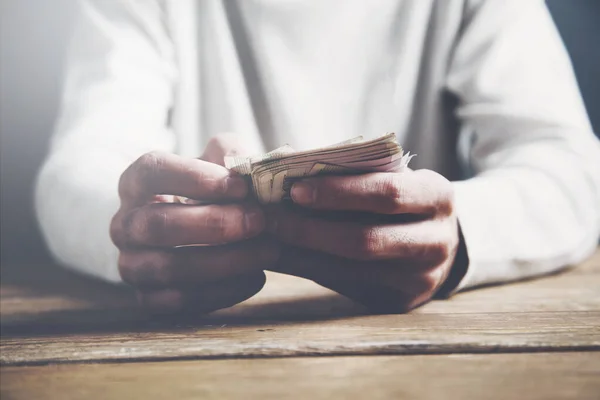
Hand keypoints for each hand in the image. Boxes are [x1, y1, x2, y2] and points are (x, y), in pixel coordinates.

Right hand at [110, 135, 279, 313]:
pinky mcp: (148, 299)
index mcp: (137, 182)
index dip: (196, 178)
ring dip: (225, 261)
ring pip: (169, 268)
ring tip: (269, 250)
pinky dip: (223, 291)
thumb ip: (233, 155)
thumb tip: (245, 168)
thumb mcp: (223, 163)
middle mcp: (125, 224)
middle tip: (258, 221)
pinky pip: (181, 301)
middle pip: (157, 224)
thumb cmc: (216, 192)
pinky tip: (255, 276)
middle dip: (214, 224)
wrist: (211, 234)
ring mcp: (132, 265)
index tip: (240, 186)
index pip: (153, 171)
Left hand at [265, 169, 459, 312]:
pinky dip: (308, 269)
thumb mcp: (395, 178)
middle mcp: (436, 242)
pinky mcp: (400, 301)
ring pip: (351, 270)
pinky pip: (345, 286)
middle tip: (271, 217)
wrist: (439, 243)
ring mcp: (421, 279)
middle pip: (366, 239)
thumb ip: (356, 172)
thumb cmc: (404, 201)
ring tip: (268, 237)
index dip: (338, 192)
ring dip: (301, 253)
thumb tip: (289, 164)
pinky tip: (281, 255)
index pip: (387, 193)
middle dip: (310, 229)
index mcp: (437, 197)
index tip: (294, 188)